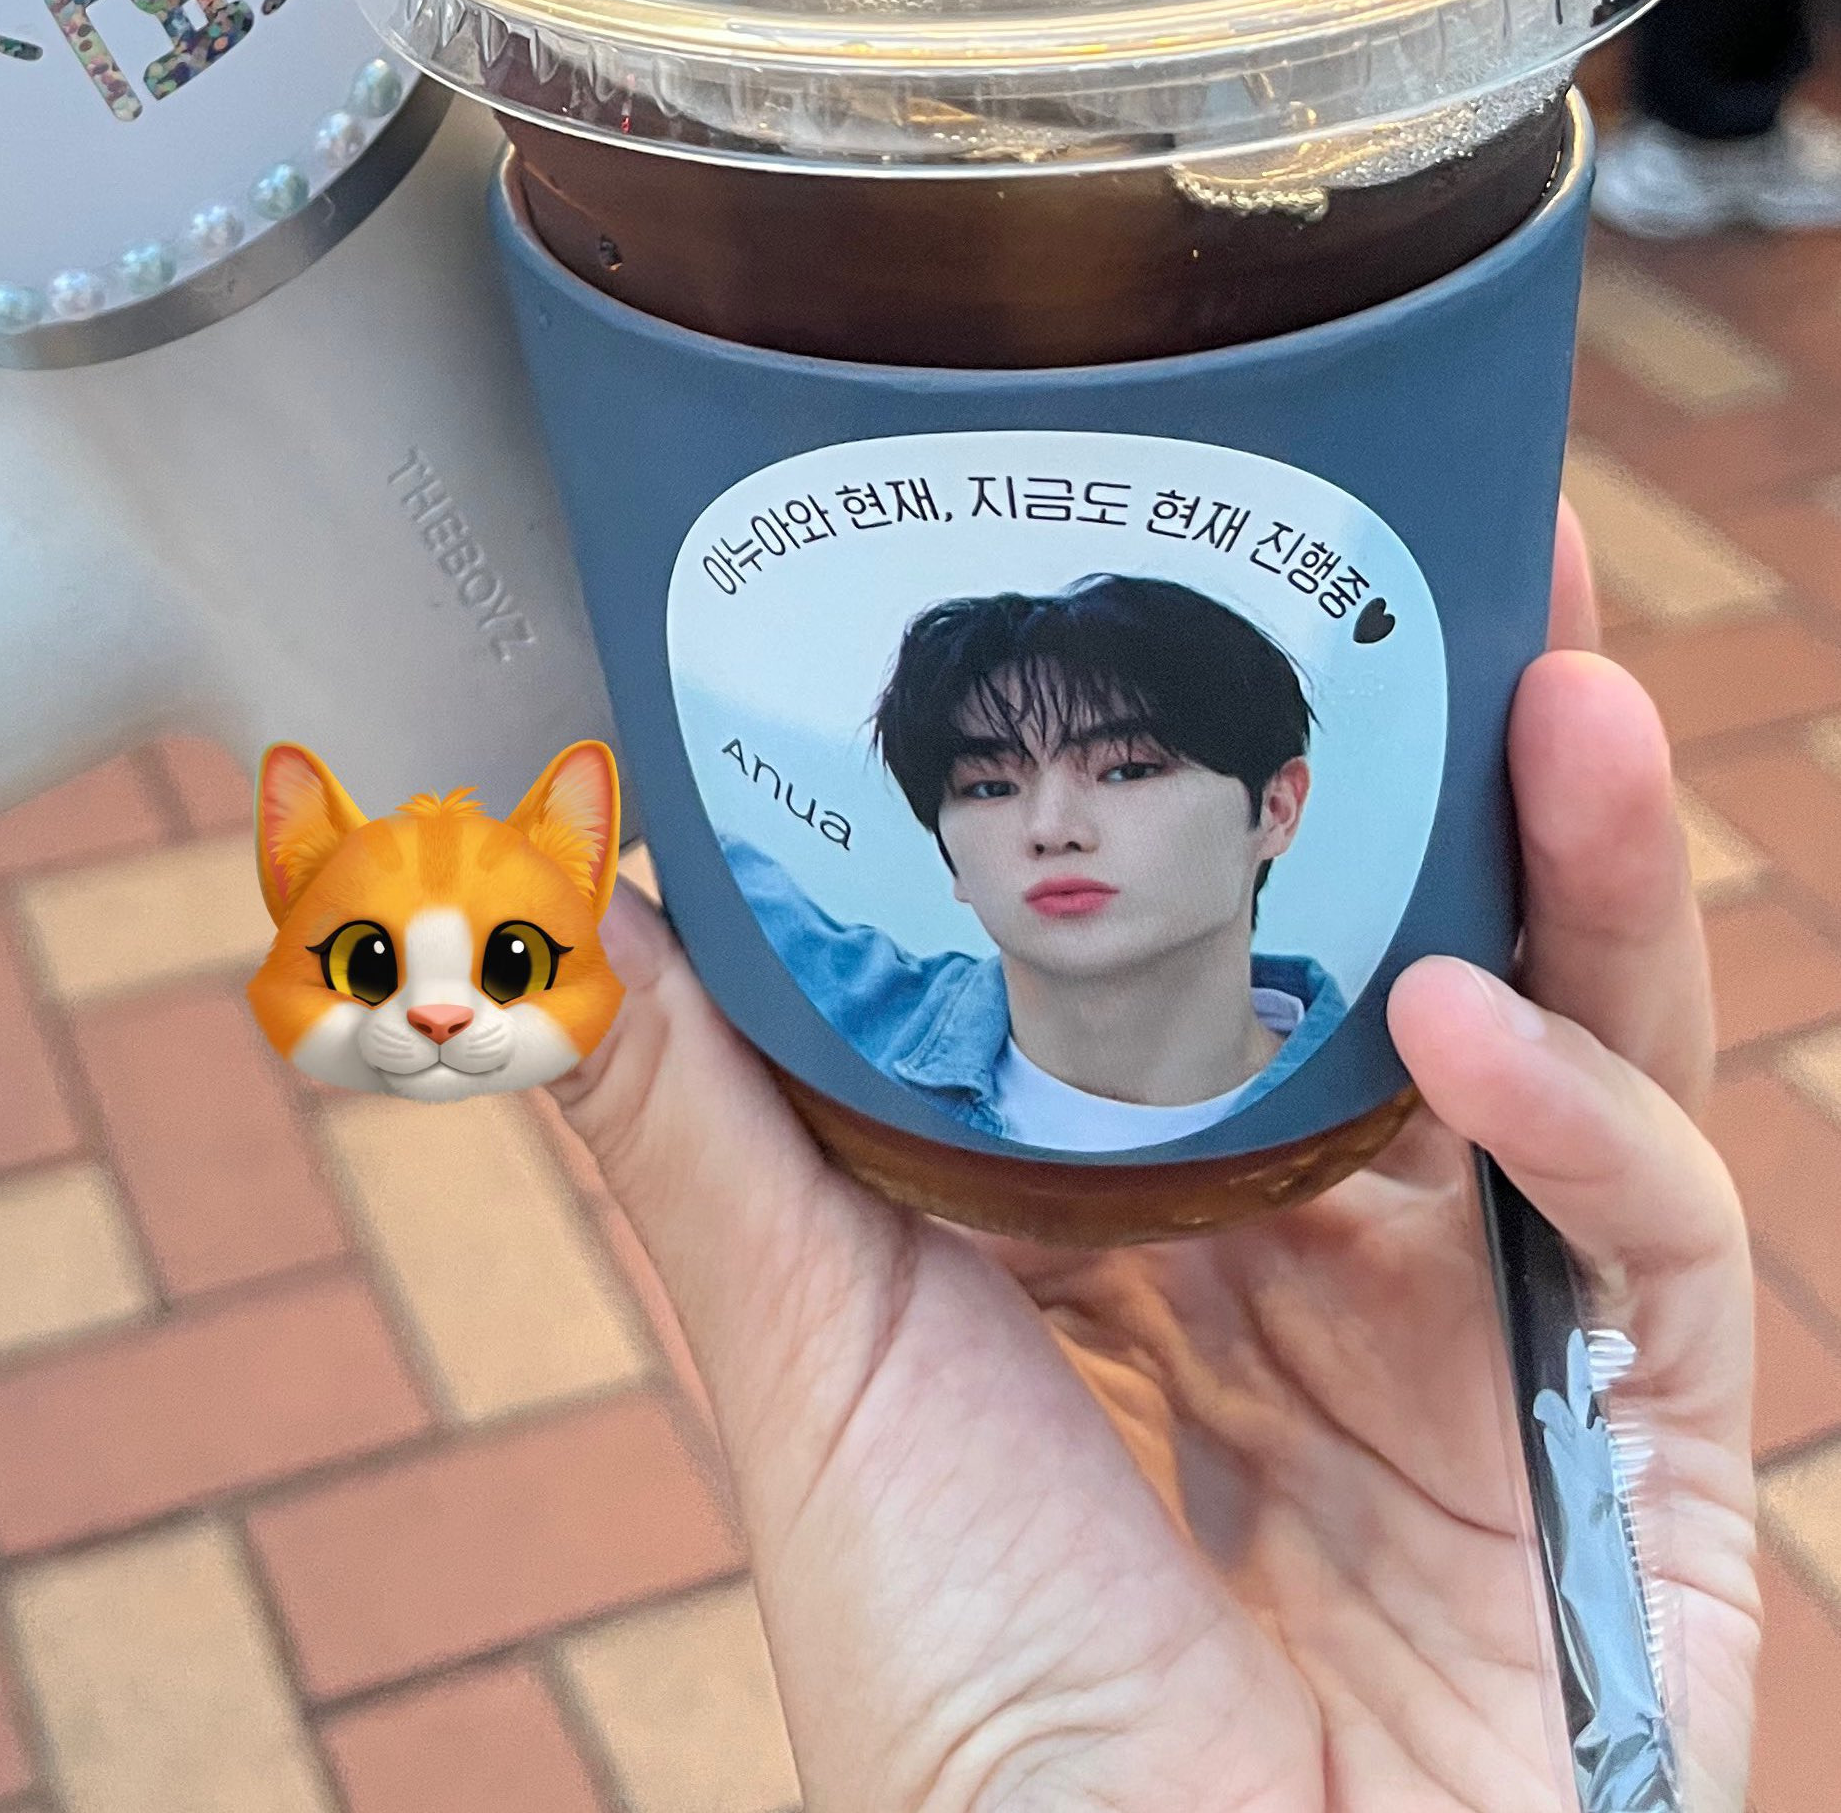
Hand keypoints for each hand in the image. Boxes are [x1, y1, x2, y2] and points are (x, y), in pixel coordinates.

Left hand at [552, 509, 1761, 1812]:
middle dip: (1462, 761)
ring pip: (1588, 1056)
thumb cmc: (963, 1712)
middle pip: (1442, 964)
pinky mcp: (1646, 1492)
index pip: (1240, 957)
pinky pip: (1661, 1260)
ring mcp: (1510, 1378)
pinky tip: (1464, 1026)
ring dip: (1584, 867)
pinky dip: (1577, 1127)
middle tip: (1450, 533)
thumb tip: (565, 879)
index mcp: (1170, 1240)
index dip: (1249, 780)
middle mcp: (1354, 1283)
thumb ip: (706, 1112)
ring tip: (1547, 673)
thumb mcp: (810, 1355)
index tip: (1203, 586)